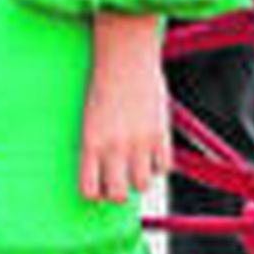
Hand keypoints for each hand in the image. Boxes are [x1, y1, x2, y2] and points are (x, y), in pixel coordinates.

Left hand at [80, 15, 171, 204]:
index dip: (95, 193)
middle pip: (117, 195)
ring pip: (143, 186)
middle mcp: (113, 147)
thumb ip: (96, 143)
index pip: (89, 189)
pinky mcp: (160, 134)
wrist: (125, 58)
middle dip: (118, 192)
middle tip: (120, 179)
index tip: (99, 186)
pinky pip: (164, 168)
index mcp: (90, 143)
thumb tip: (105, 168)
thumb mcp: (91, 117)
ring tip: (137, 164)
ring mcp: (138, 142)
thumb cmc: (104, 83)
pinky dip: (160, 165)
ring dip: (140, 179)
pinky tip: (153, 152)